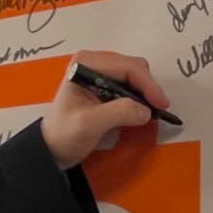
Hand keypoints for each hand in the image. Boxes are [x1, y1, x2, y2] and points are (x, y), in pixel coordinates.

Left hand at [41, 50, 170, 170]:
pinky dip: (139, 97)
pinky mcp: (104, 85)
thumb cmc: (63, 136)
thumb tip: (145, 111)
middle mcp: (93, 63)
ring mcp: (100, 73)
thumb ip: (117, 113)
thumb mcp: (88, 124)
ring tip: (149, 111)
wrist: (52, 149)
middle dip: (147, 88)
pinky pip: (130, 85)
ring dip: (145, 93)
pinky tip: (141, 111)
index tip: (160, 104)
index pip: (127, 67)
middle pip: (134, 69)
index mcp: (85, 64)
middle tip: (157, 109)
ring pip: (135, 76)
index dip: (147, 84)